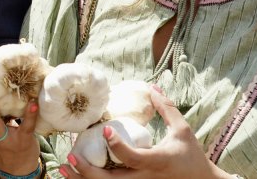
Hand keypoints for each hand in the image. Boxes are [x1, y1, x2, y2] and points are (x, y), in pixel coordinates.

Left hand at [60, 89, 231, 178]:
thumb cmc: (192, 157)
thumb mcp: (183, 131)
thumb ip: (167, 109)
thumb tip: (152, 87)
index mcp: (157, 161)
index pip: (133, 157)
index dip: (117, 145)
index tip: (105, 129)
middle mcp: (145, 178)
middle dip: (88, 171)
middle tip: (70, 157)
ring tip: (64, 168)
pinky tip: (77, 174)